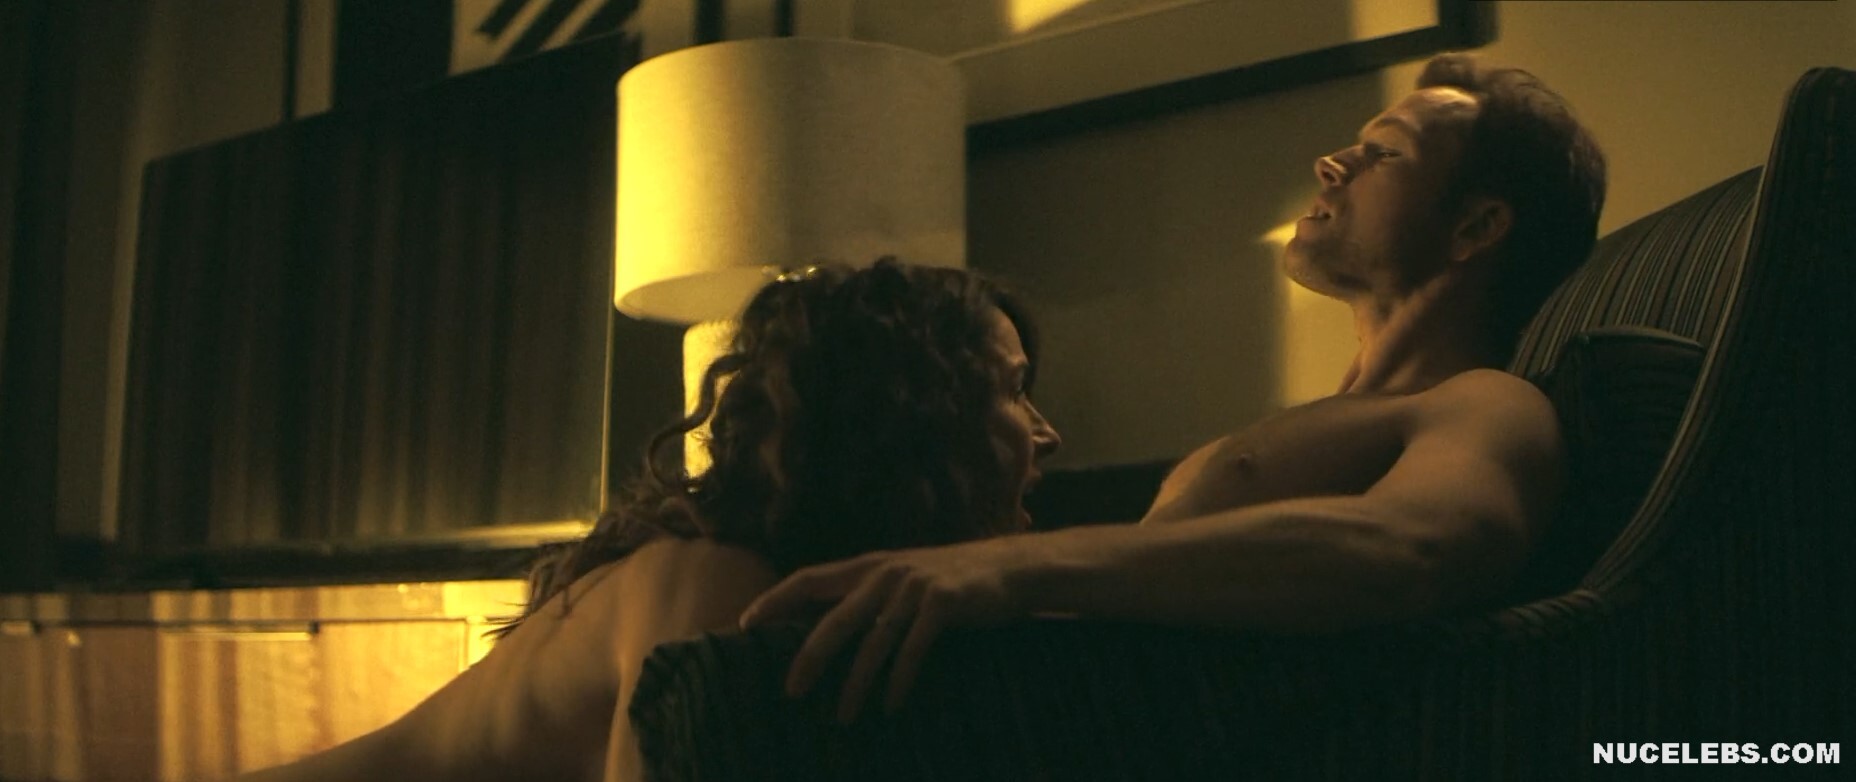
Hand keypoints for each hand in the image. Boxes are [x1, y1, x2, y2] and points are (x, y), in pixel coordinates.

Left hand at [738, 539, 1025, 721]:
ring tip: (842, 717)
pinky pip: (913, 648)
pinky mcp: (943, 603)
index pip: (809, 579)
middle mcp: (885, 572)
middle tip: (790, 692)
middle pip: (834, 618)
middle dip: (809, 658)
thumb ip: (867, 598)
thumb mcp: (902, 581)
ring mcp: (914, 586)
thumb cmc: (951, 582)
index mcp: (868, 566)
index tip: (744, 623)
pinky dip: (899, 681)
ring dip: (856, 684)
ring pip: (873, 641)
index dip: (775, 599)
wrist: (1011, 569)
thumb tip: (825, 629)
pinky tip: (890, 707)